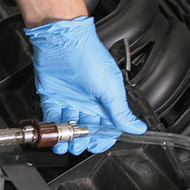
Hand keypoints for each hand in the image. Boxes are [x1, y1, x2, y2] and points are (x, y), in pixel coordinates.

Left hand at [24, 16, 146, 154]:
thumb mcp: (112, 89)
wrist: (65, 43)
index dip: (102, 139)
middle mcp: (88, 103)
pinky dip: (52, 129)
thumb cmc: (91, 58)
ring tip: (64, 145)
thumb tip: (137, 128)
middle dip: (82, 142)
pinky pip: (52, 118)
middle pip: (86, 130)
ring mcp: (70, 101)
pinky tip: (54, 135)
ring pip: (68, 128)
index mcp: (105, 101)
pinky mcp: (52, 99)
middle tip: (78, 146)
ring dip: (65, 139)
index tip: (96, 145)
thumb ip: (121, 112)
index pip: (106, 128)